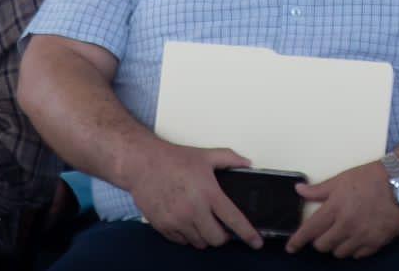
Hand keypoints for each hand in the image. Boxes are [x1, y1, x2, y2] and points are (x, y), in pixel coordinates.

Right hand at [125, 143, 261, 250]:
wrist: (142, 164)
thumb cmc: (172, 159)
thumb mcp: (205, 155)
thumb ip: (229, 159)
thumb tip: (246, 164)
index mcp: (208, 193)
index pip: (233, 219)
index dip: (248, 234)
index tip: (256, 242)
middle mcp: (194, 210)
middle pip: (217, 239)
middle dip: (223, 236)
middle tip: (221, 227)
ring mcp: (177, 221)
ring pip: (199, 243)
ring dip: (204, 236)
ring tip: (201, 222)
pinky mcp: (164, 226)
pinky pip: (181, 241)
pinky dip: (187, 236)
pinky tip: (186, 222)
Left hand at [286, 161, 398, 258]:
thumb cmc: (370, 177)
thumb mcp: (341, 179)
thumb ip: (319, 189)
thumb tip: (298, 190)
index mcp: (335, 208)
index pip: (310, 230)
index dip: (297, 241)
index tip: (290, 247)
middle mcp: (346, 226)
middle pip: (323, 246)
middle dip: (319, 241)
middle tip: (324, 233)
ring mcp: (362, 236)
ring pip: (339, 253)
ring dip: (336, 246)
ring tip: (341, 235)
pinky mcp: (377, 243)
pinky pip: (358, 255)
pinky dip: (354, 249)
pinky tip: (356, 239)